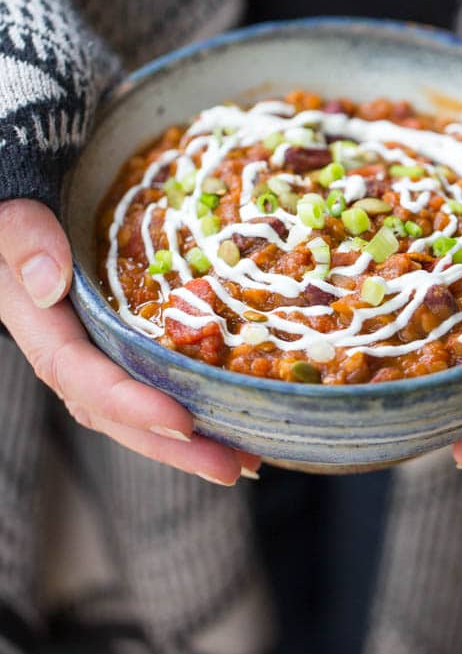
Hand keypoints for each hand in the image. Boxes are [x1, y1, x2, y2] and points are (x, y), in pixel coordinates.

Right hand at [0, 199, 258, 484]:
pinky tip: (231, 415)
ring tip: (246, 459)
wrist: (30, 186)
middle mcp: (63, 340)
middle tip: (232, 467)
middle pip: (112, 408)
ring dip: (184, 439)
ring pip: (132, 404)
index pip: (76, 372)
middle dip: (169, 444)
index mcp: (35, 315)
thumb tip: (49, 279)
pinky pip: (148, 376)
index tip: (181, 420)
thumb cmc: (20, 187)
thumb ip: (21, 233)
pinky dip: (186, 400)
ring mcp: (92, 341)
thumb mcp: (10, 201)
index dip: (127, 401)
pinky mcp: (117, 333)